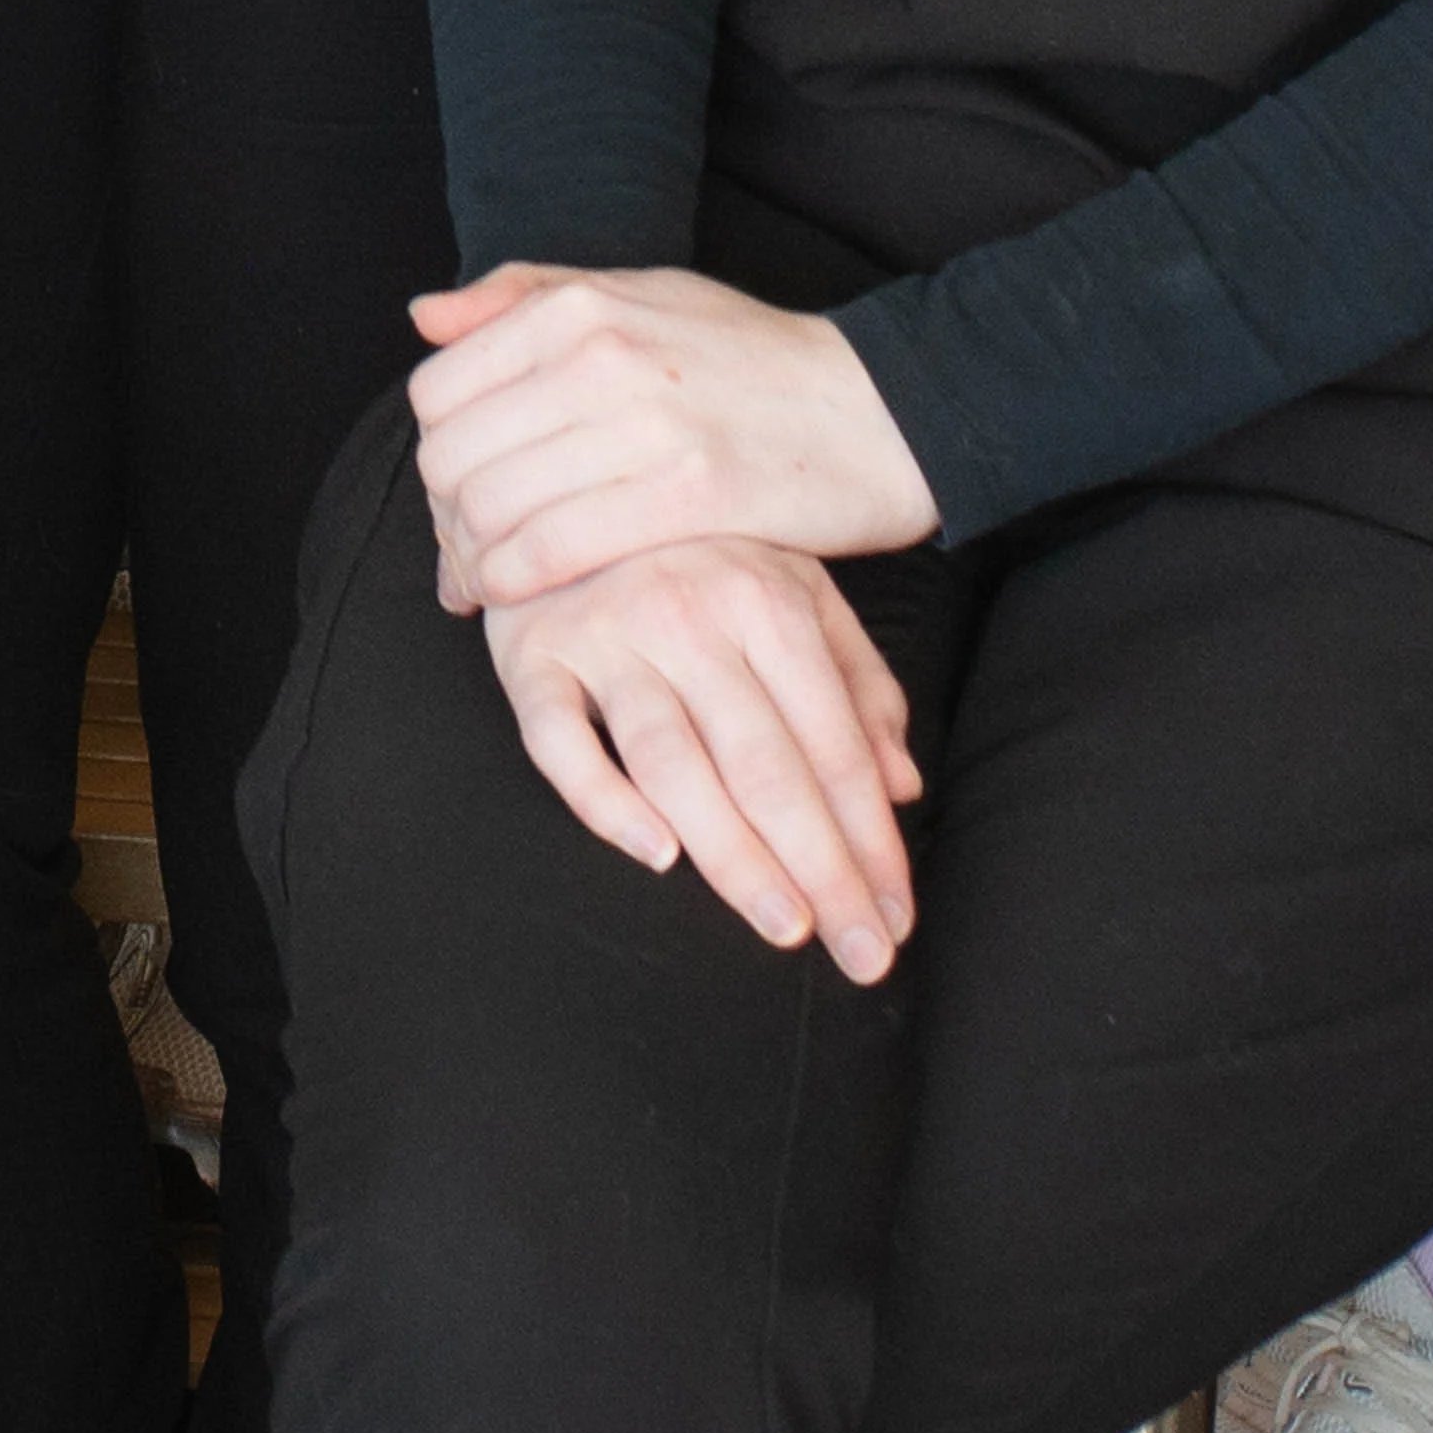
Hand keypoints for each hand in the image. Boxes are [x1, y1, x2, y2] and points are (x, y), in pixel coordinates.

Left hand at [403, 258, 934, 616]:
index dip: (434, 455)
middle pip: (453, 457)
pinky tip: (518, 598)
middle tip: (464, 551)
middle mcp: (601, 354)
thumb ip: (526, 295)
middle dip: (444, 517)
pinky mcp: (688, 494)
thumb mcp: (640, 293)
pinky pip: (554, 550)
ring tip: (485, 583)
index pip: (439, 392)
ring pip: (493, 509)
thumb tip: (425, 316)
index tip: (455, 494)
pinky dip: (515, 582)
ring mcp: (645, 423)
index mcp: (579, 306)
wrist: (878, 409)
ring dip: (471, 560)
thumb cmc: (752, 357)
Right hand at [474, 535, 922, 971]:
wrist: (563, 479)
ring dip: (734, 858)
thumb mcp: (795, 590)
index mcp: (766, 601)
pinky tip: (656, 855)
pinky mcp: (530, 658)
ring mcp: (605, 637)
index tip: (895, 915)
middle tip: (860, 954)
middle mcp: (690, 617)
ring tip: (783, 928)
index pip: (832, 744)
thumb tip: (902, 786)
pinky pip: (561, 742)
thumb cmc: (695, 550)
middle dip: (822, 871)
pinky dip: (604, 801)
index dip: (870, 838)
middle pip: (766, 766)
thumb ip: (857, 683)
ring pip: (674, 766)